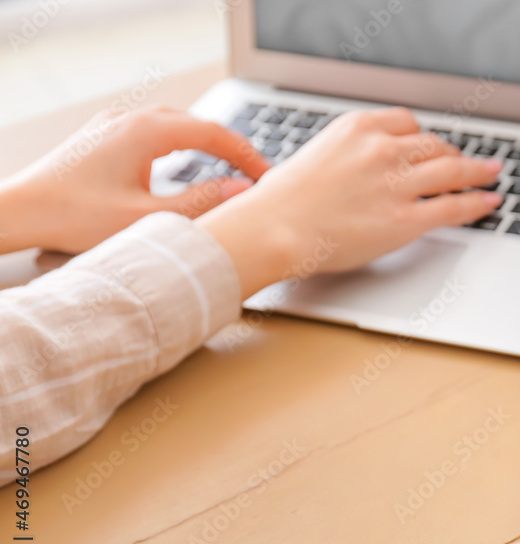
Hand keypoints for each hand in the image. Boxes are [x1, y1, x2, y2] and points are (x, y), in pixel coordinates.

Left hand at [0, 106, 270, 254]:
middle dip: (230, 148)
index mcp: (145, 132)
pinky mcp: (102, 137)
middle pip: (197, 124)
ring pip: (175, 125)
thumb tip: (240, 192)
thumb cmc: (74, 216)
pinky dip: (179, 145)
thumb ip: (201, 204)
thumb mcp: (147, 218)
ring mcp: (114, 125)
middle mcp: (130, 120)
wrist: (20, 211)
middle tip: (254, 175)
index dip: (247, 155)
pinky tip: (182, 164)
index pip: (214, 133)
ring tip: (226, 169)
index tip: (266, 176)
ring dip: (205, 144)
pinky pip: (153, 131)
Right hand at [197, 107, 502, 298]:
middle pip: (435, 145)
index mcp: (360, 128)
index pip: (408, 123)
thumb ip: (350, 154)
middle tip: (467, 162)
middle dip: (454, 154)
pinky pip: (453, 206)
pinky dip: (477, 202)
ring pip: (452, 170)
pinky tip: (489, 201)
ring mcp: (397, 184)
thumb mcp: (316, 154)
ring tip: (491, 174)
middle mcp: (383, 149)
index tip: (433, 145)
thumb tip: (369, 166)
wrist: (273, 228)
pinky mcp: (405, 219)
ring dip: (477, 172)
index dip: (425, 138)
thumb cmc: (283, 200)